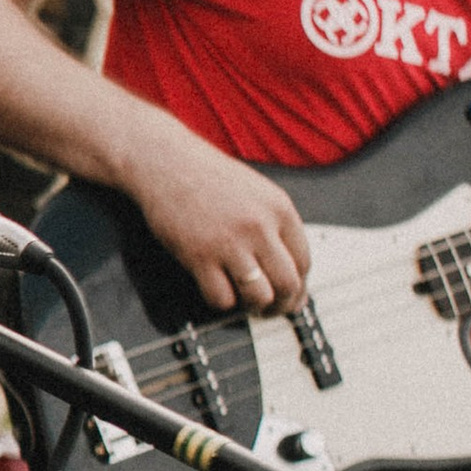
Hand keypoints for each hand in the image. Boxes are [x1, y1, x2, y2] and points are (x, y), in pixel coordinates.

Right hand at [120, 117, 310, 315]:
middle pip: (288, 284)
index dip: (299, 285)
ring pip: (259, 296)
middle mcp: (259, 227)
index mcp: (279, 209)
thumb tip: (286, 264)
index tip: (291, 293)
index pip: (304, 262)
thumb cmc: (206, 175)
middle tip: (272, 308)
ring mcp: (229, 243)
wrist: (166, 162)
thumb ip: (274, 224)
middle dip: (283, 304)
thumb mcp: (256, 192)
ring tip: (247, 303)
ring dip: (255, 307)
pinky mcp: (199, 257)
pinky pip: (222, 298)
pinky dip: (223, 302)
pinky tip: (219, 290)